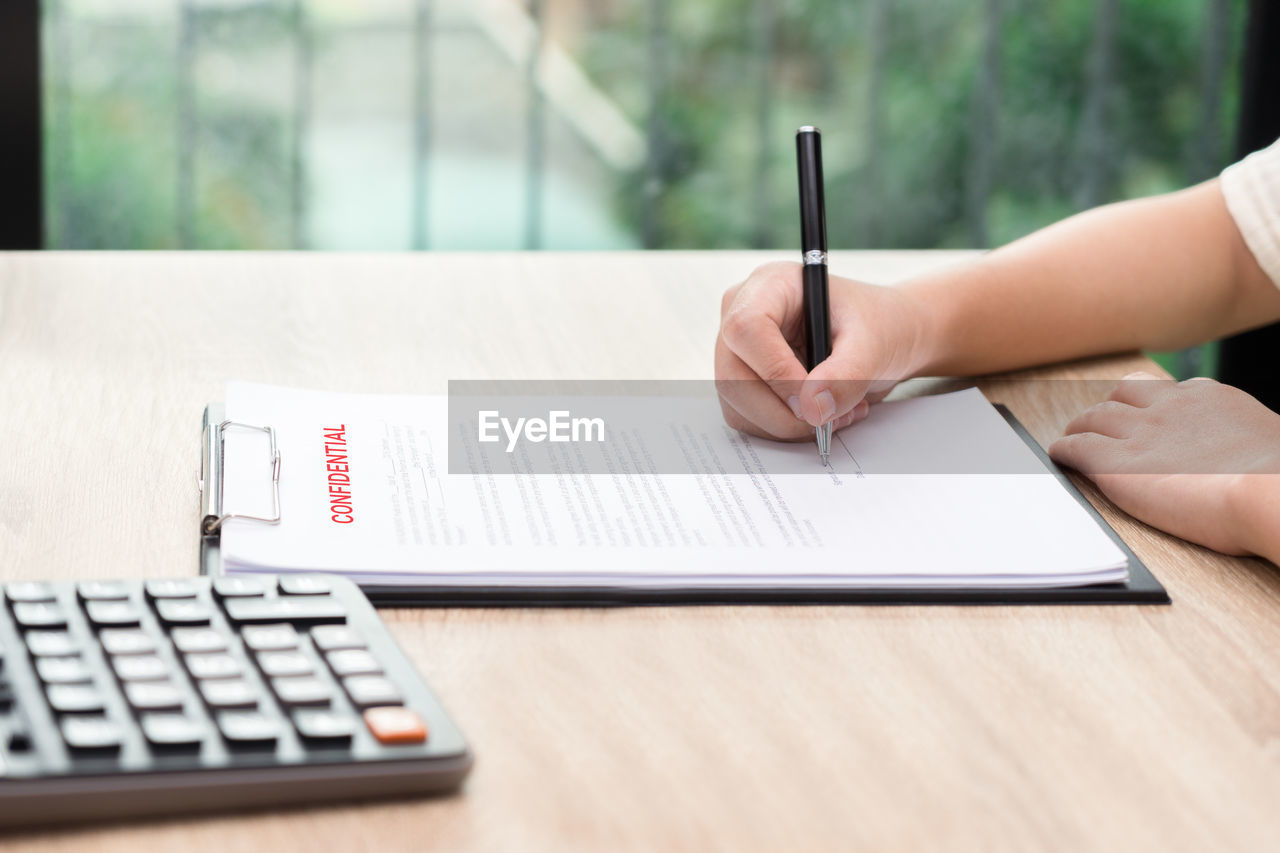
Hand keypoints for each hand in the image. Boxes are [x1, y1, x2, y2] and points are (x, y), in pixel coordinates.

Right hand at [715, 262, 929, 439]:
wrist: (882, 338)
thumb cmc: (877, 324)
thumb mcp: (873, 343)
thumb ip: (847, 373)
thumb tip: (812, 410)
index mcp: (771, 285)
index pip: (747, 328)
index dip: (775, 371)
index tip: (812, 398)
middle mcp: (742, 313)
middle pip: (733, 374)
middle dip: (782, 411)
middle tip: (829, 419)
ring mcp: (736, 349)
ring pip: (736, 404)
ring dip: (787, 425)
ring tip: (836, 415)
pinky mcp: (741, 380)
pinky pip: (745, 418)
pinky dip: (783, 429)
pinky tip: (819, 415)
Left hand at [1049, 372, 1279, 558]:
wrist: (1272, 491)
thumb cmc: (1278, 480)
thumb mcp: (1264, 443)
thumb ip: (1239, 441)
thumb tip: (1243, 457)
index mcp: (1208, 398)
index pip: (1165, 391)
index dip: (1148, 404)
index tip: (1143, 415)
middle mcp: (1169, 406)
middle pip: (1122, 394)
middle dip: (1109, 409)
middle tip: (1099, 426)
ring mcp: (1139, 431)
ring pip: (1093, 417)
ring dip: (1081, 428)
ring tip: (1074, 439)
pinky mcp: (1115, 460)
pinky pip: (1076, 446)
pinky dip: (1065, 449)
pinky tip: (1060, 456)